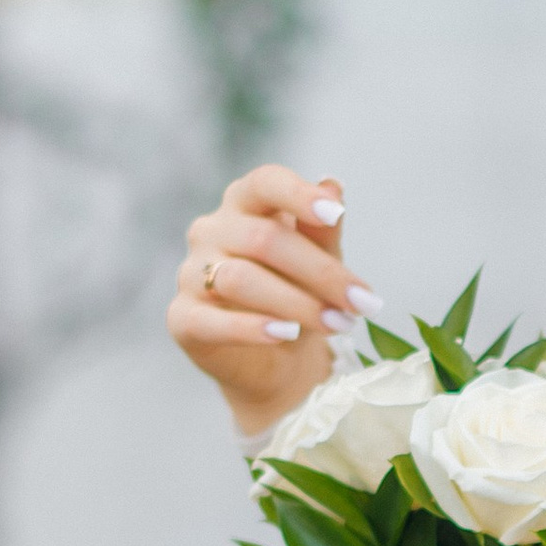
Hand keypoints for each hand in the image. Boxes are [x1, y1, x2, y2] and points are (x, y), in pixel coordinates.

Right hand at [167, 163, 384, 437]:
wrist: (278, 362)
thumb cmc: (299, 294)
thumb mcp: (321, 260)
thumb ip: (323, 229)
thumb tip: (333, 186)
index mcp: (244, 204)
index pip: (264, 183)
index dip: (298, 195)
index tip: (336, 215)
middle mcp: (211, 231)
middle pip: (262, 239)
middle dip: (321, 273)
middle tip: (362, 303)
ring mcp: (190, 273)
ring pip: (239, 280)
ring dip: (297, 304)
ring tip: (338, 324)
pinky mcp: (183, 318)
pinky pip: (211, 321)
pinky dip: (251, 328)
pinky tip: (286, 334)